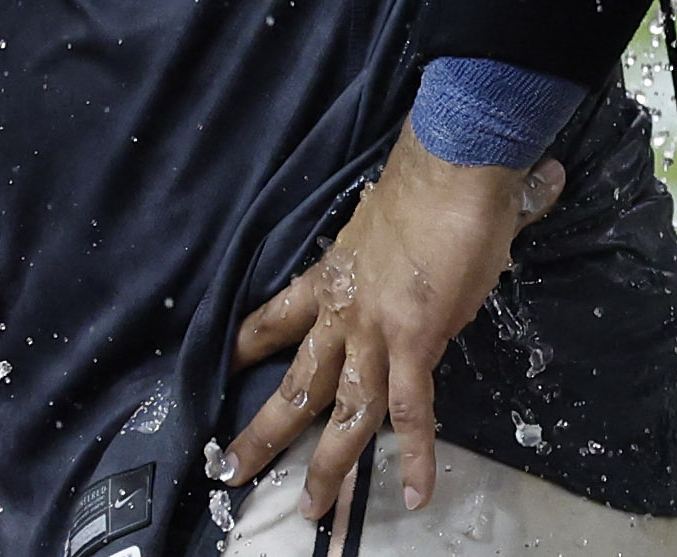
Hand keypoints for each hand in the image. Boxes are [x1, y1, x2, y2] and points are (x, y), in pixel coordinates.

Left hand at [221, 136, 566, 520]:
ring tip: (311, 511)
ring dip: (327, 466)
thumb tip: (426, 254)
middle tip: (231, 472)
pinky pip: (411, 412)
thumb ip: (399, 250)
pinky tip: (418, 493)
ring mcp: (376, 332)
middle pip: (296, 384)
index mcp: (334, 277)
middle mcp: (344, 313)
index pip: (278, 316)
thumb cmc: (430, 181)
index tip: (225, 364)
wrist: (451, 166)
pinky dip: (418, 455)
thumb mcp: (390, 220)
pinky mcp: (415, 342)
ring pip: (343, 413)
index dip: (249, 343)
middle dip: (263, 433)